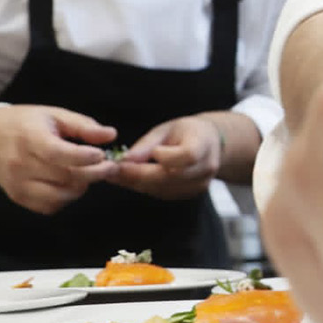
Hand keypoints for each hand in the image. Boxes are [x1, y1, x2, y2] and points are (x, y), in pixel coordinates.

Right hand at [0, 104, 117, 214]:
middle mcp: (20, 164)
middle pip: (65, 177)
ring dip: (81, 187)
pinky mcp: (18, 197)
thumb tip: (110, 135)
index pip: (58, 153)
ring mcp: (18, 184)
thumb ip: (83, 125)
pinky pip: (49, 206)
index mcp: (29, 138)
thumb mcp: (54, 114)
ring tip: (86, 173)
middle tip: (109, 166)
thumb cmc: (26, 123)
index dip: (84, 157)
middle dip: (94, 174)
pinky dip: (65, 197)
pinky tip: (68, 183)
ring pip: (60, 196)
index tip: (102, 155)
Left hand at [105, 115, 225, 200]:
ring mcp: (200, 184)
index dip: (166, 157)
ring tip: (116, 174)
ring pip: (164, 188)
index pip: (188, 155)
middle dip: (139, 174)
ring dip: (137, 183)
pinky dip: (145, 187)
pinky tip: (129, 180)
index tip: (148, 152)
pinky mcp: (190, 194)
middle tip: (113, 170)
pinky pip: (164, 194)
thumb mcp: (167, 129)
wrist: (209, 144)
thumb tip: (126, 159)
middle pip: (171, 176)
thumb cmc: (186, 132)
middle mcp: (206, 167)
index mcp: (203, 143)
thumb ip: (147, 144)